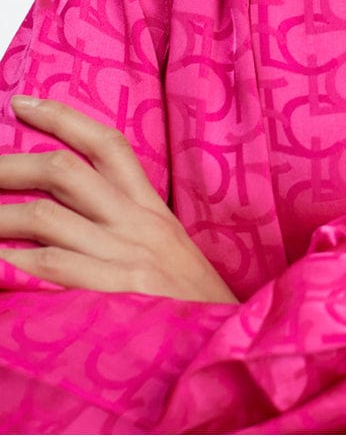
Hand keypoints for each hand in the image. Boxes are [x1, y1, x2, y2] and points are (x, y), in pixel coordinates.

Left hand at [0, 96, 237, 303]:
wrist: (229, 338)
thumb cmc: (191, 301)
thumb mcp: (167, 247)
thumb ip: (128, 224)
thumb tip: (73, 210)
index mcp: (149, 207)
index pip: (106, 145)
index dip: (62, 118)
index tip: (22, 102)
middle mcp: (136, 223)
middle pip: (64, 172)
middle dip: (11, 165)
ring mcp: (125, 256)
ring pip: (46, 217)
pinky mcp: (118, 293)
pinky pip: (52, 269)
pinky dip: (13, 263)